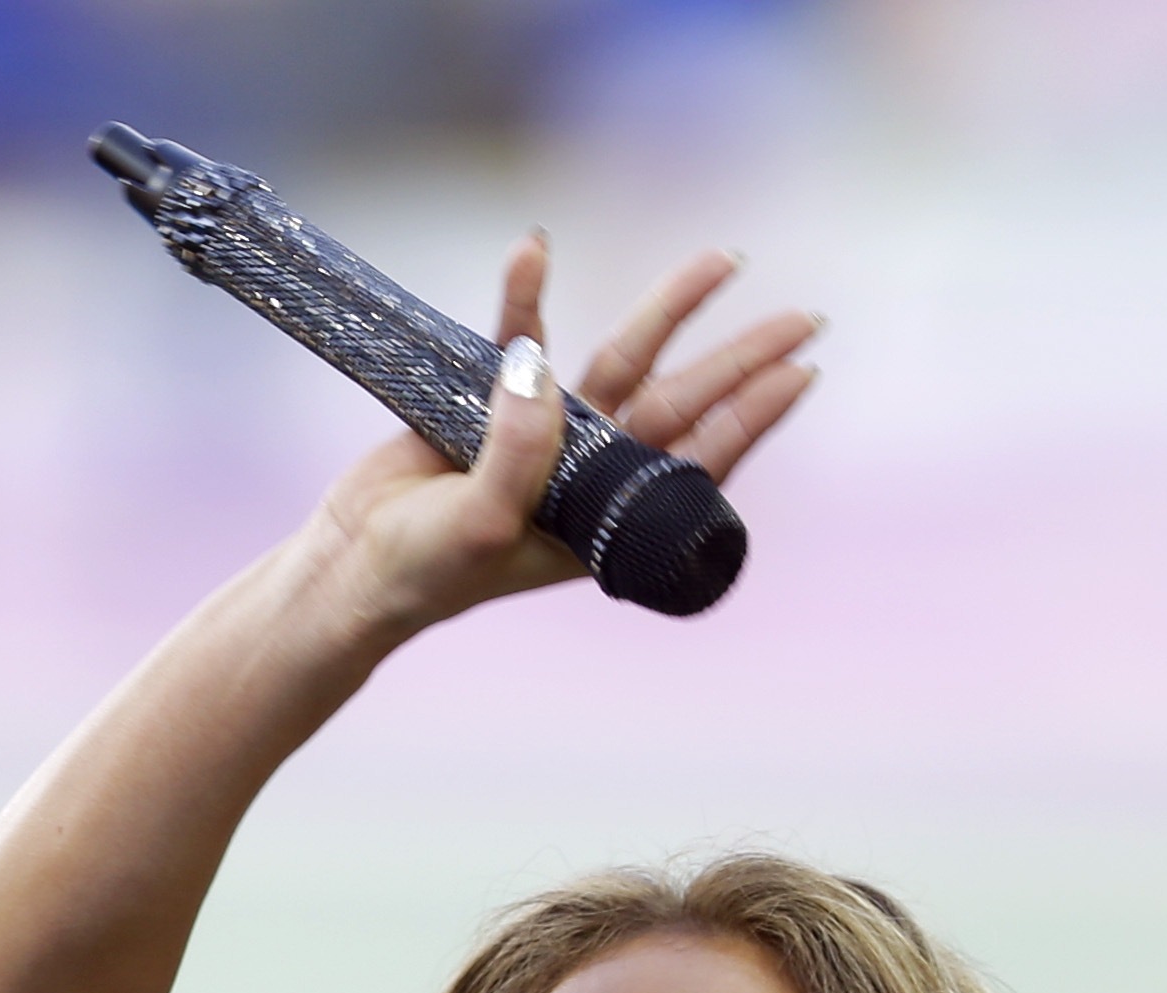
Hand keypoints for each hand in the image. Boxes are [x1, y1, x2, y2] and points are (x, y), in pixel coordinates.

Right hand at [308, 235, 819, 640]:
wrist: (358, 563)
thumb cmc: (431, 568)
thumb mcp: (482, 522)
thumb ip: (518, 453)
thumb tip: (539, 374)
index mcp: (610, 519)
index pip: (697, 457)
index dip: (751, 416)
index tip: (802, 375)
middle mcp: (596, 472)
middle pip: (683, 399)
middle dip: (743, 358)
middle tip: (808, 319)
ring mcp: (552, 432)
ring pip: (627, 358)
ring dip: (671, 310)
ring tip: (726, 261)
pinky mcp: (495, 396)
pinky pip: (521, 334)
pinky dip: (528, 294)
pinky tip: (534, 249)